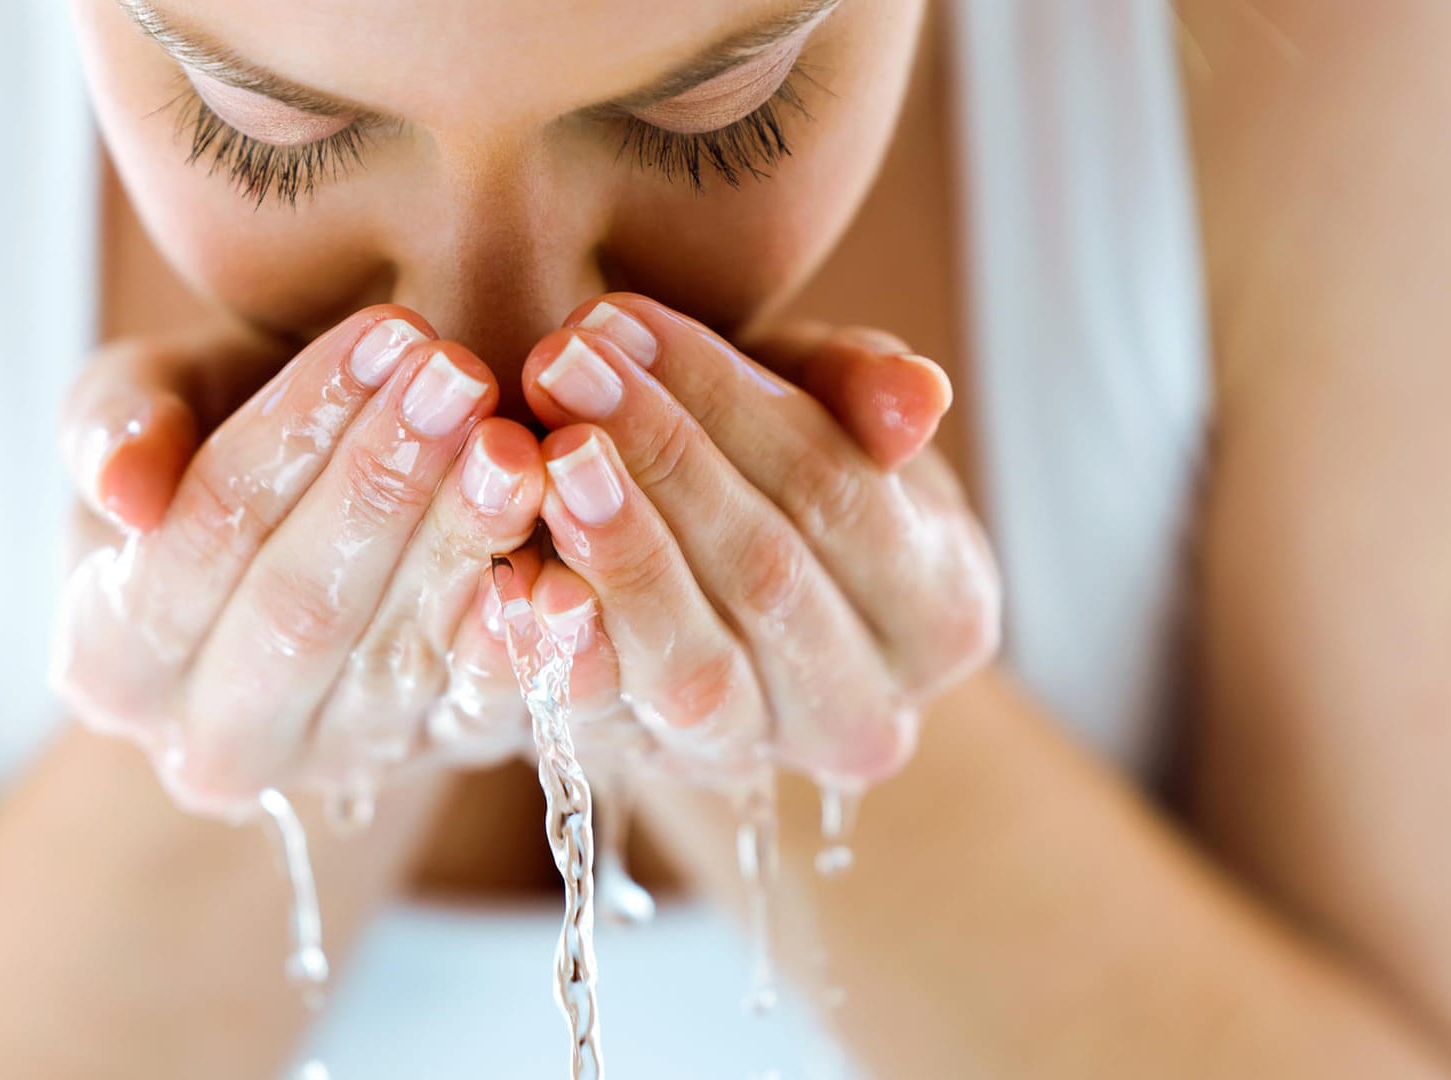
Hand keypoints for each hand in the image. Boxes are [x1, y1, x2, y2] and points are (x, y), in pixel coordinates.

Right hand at [49, 308, 547, 818]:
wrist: (313, 519)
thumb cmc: (217, 436)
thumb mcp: (147, 400)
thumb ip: (114, 422)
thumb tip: (125, 491)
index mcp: (110, 660)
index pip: (204, 536)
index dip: (291, 433)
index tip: (378, 334)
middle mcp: (213, 743)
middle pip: (300, 610)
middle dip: (383, 485)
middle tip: (459, 377)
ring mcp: (333, 763)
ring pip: (398, 659)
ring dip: (464, 544)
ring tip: (517, 443)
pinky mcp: (439, 758)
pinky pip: (488, 711)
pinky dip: (530, 645)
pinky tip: (563, 569)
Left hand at [515, 295, 1000, 786]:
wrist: (708, 587)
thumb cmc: (776, 469)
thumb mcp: (823, 406)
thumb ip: (861, 389)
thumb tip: (918, 397)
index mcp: (941, 614)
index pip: (840, 495)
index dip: (729, 403)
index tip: (622, 319)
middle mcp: (864, 715)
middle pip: (766, 578)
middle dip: (658, 459)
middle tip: (560, 366)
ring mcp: (754, 758)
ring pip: (693, 668)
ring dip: (615, 554)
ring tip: (544, 456)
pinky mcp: (650, 774)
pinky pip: (603, 726)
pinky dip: (556, 652)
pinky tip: (509, 576)